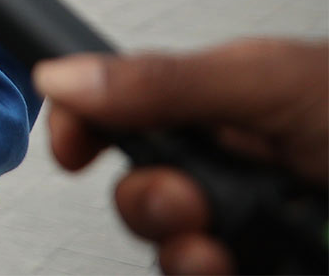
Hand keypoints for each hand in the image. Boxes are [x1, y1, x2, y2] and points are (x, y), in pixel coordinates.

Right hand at [36, 40, 328, 275]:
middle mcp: (224, 166)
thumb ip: (167, 81)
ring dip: (184, 255)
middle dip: (148, 205)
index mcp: (211, 105)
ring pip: (172, 251)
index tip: (71, 154)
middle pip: (139, 195)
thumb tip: (66, 76)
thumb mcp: (268, 83)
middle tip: (185, 201)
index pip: (116, 113)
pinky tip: (234, 265)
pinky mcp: (266, 263)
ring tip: (217, 249)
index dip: (81, 132)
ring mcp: (247, 222)